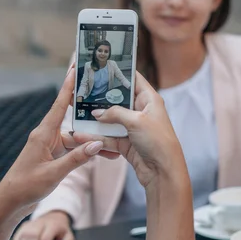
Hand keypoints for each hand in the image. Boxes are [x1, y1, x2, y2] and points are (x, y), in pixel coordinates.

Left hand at [0, 68, 104, 214]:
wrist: (10, 203)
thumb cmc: (25, 187)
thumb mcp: (53, 174)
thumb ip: (75, 159)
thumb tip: (97, 144)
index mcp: (43, 134)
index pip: (59, 104)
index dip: (69, 85)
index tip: (76, 67)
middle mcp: (47, 136)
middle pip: (73, 120)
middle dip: (90, 112)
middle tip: (105, 97)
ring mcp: (50, 146)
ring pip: (77, 138)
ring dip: (93, 141)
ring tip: (114, 142)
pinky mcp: (52, 156)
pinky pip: (74, 149)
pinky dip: (86, 152)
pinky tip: (102, 155)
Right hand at [12, 211, 74, 239]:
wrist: (54, 217)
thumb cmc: (61, 231)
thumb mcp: (69, 237)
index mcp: (53, 225)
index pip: (45, 239)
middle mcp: (40, 222)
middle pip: (32, 237)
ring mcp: (31, 223)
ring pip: (23, 236)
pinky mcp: (24, 226)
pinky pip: (17, 236)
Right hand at [66, 72, 185, 187]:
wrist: (163, 173)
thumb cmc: (158, 142)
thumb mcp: (136, 121)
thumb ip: (115, 113)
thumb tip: (96, 112)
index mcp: (149, 99)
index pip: (133, 79)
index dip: (119, 72)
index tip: (102, 66)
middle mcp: (141, 111)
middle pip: (117, 100)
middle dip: (100, 98)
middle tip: (82, 91)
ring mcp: (133, 128)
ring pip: (110, 120)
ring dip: (94, 121)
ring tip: (76, 115)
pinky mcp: (126, 143)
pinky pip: (108, 137)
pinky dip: (96, 138)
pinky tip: (82, 136)